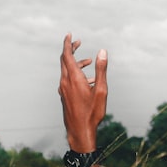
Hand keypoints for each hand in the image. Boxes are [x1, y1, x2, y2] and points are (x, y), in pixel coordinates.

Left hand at [59, 33, 107, 152]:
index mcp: (73, 78)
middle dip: (71, 50)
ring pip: (67, 71)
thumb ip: (101, 69)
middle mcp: (65, 82)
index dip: (68, 44)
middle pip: (64, 61)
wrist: (80, 132)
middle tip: (79, 43)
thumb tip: (102, 51)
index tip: (69, 35)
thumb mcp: (101, 90)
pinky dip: (76, 74)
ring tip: (89, 62)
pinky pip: (68, 80)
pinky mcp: (64, 96)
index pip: (66, 55)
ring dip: (77, 64)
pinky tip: (88, 80)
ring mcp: (63, 90)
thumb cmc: (92, 113)